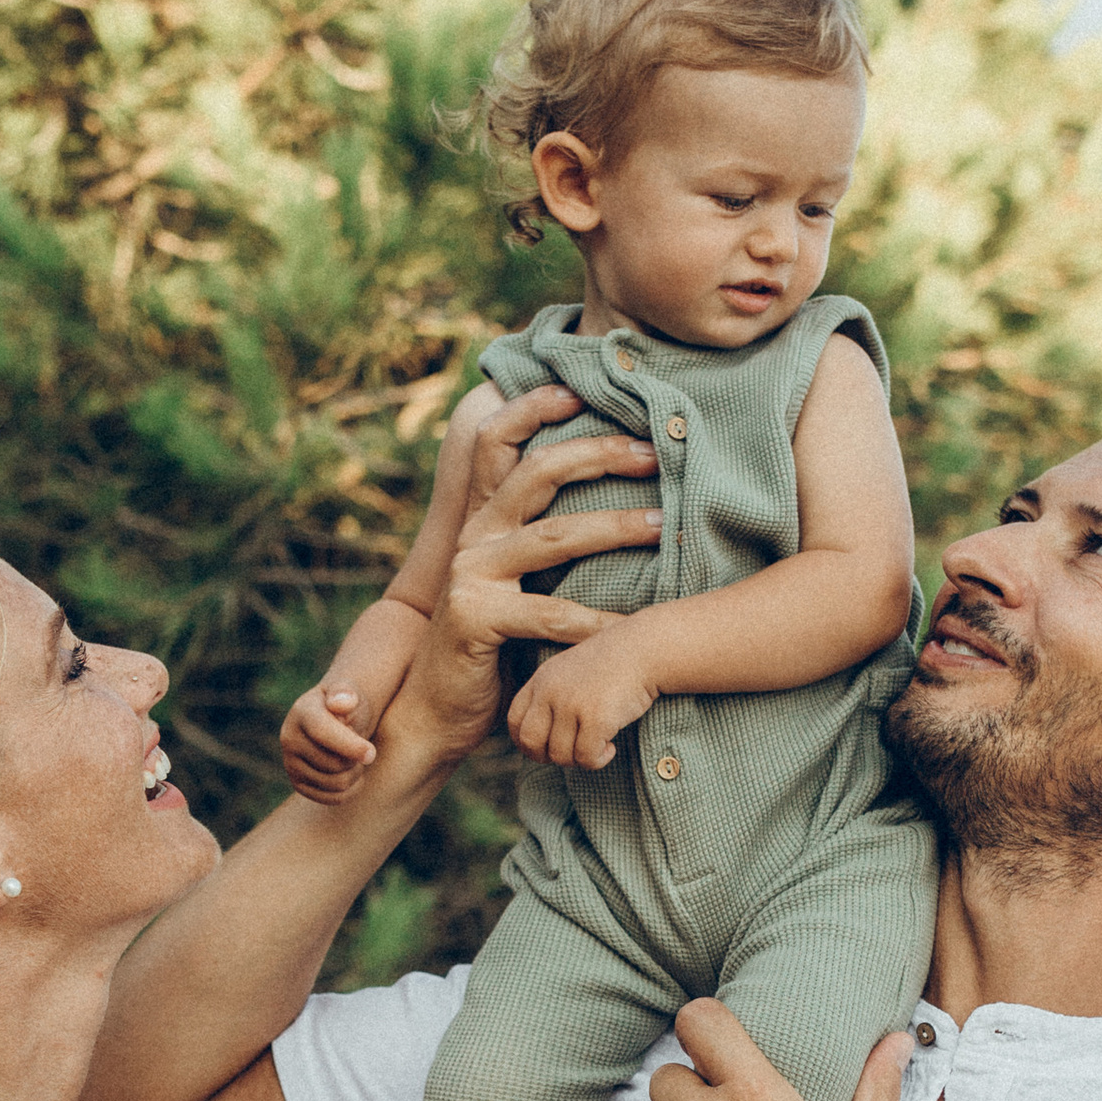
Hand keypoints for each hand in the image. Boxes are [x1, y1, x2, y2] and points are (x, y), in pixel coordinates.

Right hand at [282, 680, 378, 802]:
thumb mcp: (349, 690)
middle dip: (357, 758)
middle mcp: (289, 739)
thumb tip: (342, 702)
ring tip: (357, 757)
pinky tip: (354, 773)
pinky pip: (333, 798)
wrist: (335, 719)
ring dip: (356, 773)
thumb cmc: (347, 703)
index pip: (322, 733)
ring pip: (336, 784)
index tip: (372, 753)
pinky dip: (351, 790)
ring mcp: (291, 763)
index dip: (349, 745)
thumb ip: (346, 693)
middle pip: (335, 763)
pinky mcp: (298, 783)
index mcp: (301, 713)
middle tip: (364, 747)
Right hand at [383, 392, 661, 768]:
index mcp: (482, 522)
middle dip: (597, 456)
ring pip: (553, 537)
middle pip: (536, 474)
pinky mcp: (475, 618)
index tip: (577, 390)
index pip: (496, 444)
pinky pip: (552, 614)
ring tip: (664, 526)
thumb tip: (619, 510)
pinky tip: (637, 624)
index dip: (530, 408)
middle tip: (651, 453)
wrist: (437, 710)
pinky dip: (600, 622)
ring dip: (614, 527)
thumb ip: (543, 549)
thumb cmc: (494, 649)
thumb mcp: (515, 587)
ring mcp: (470, 575)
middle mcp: (473, 538)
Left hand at [506, 630, 659, 769]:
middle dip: (548, 757)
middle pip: (531, 743)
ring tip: (598, 746)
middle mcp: (551, 692)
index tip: (547, 747)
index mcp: (542, 679)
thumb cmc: (614, 663)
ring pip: (561, 755)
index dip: (527, 742)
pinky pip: (587, 757)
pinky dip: (598, 760)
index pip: (515, 721)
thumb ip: (553, 697)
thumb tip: (542, 741)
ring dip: (580, 759)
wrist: (646, 649)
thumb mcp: (571, 672)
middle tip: (572, 754)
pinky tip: (611, 747)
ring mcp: (572, 705)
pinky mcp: (596, 718)